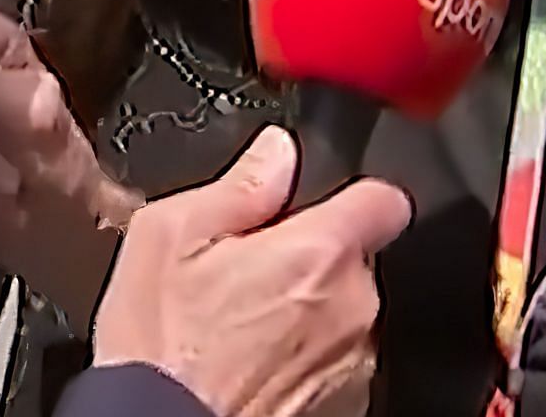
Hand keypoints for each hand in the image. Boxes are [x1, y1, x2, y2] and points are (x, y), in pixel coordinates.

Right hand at [92, 126, 409, 416]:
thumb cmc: (160, 346)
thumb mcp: (173, 235)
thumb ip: (240, 185)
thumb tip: (277, 153)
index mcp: (318, 253)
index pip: (385, 199)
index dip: (355, 194)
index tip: (322, 203)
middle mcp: (353, 309)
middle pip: (355, 258)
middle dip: (312, 257)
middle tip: (249, 271)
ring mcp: (353, 365)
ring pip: (345, 311)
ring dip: (309, 310)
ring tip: (243, 323)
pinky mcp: (344, 407)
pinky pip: (336, 361)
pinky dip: (304, 356)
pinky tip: (252, 361)